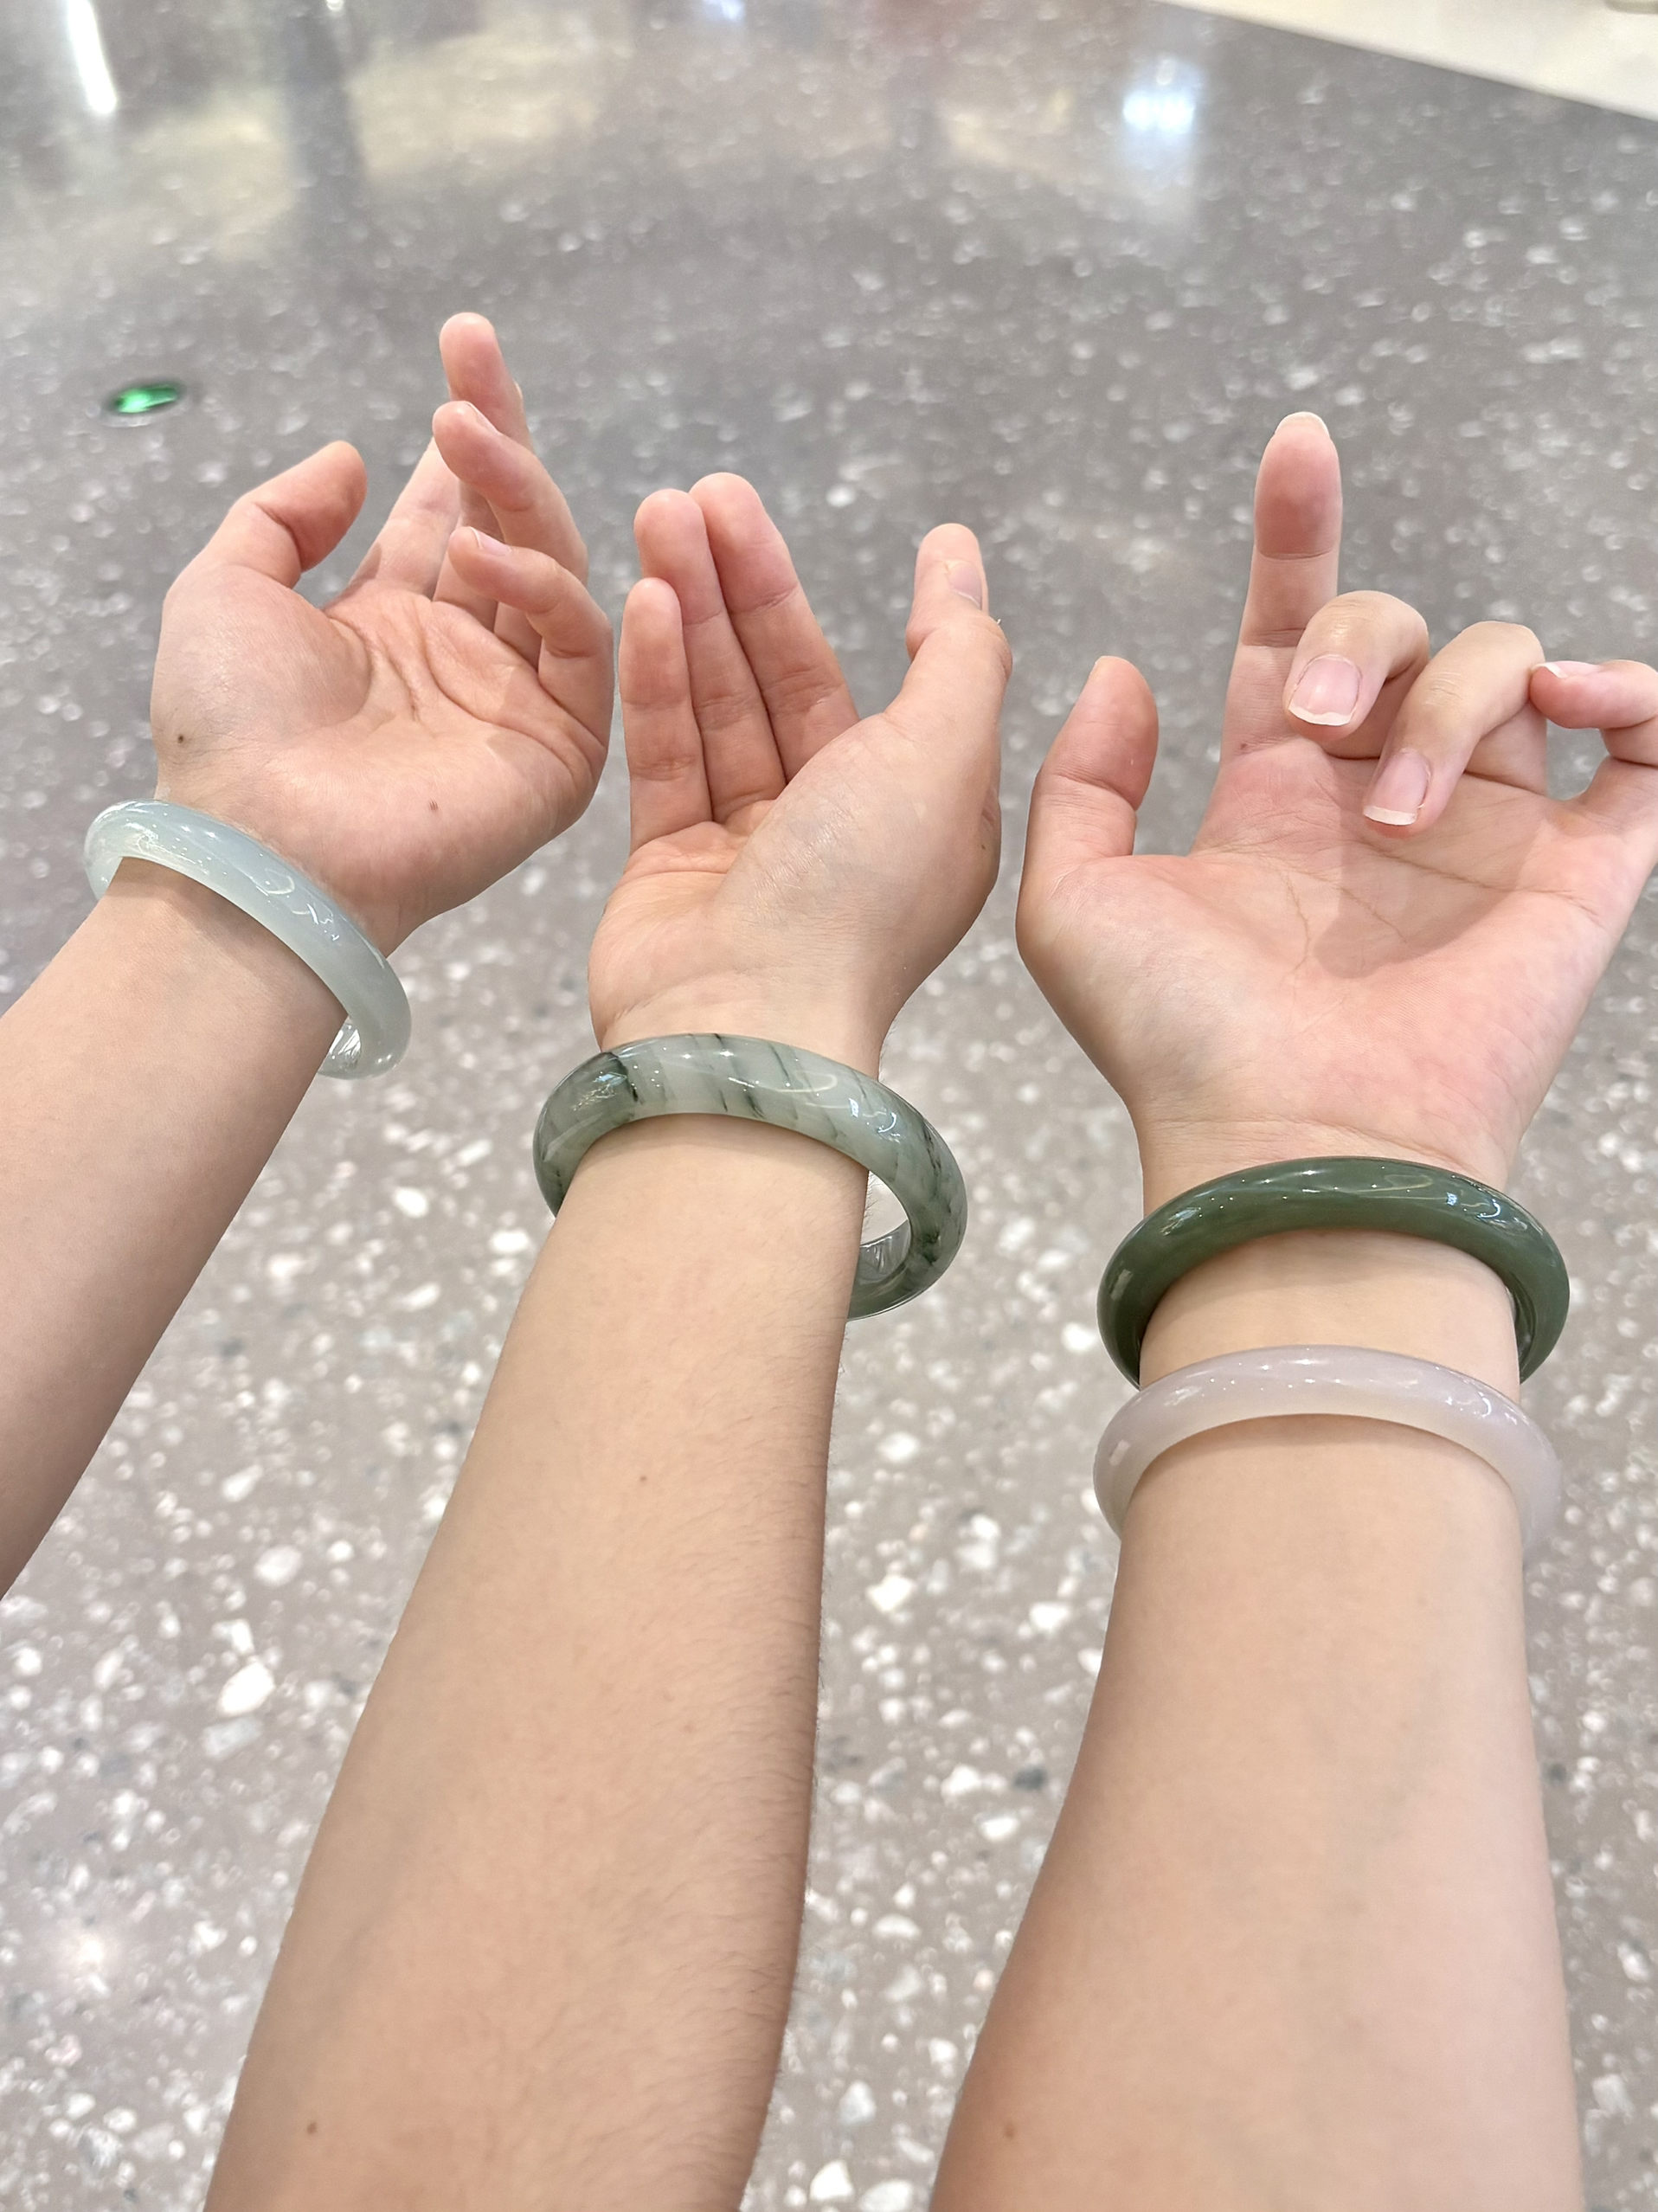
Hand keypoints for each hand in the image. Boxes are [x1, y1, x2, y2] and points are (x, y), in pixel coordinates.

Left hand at [149, 314, 611, 951]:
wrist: (264, 845)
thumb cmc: (231, 732)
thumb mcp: (224, 590)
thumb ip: (283, 515)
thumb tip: (351, 457)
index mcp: (392, 625)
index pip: (451, 513)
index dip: (463, 437)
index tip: (461, 348)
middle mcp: (463, 657)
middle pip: (510, 525)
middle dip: (498, 435)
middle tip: (474, 354)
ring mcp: (516, 701)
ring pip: (555, 570)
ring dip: (519, 493)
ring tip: (467, 432)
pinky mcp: (559, 750)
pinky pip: (584, 651)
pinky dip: (550, 590)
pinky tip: (489, 554)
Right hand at [587, 475, 1009, 1073]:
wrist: (741, 1025)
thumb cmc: (856, 898)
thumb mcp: (943, 757)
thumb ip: (957, 654)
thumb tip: (962, 565)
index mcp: (928, 814)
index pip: (911, 686)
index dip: (907, 604)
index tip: (910, 530)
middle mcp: (843, 830)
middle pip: (797, 683)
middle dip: (755, 587)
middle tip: (708, 493)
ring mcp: (753, 851)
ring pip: (724, 707)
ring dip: (697, 611)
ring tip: (660, 516)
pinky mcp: (672, 865)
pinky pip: (667, 752)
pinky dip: (659, 678)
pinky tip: (645, 601)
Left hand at [1017, 413, 1657, 1205]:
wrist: (1293, 1144)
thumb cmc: (1178, 1042)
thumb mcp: (1074, 901)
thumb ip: (1083, 778)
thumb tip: (1125, 668)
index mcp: (1271, 797)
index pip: (1292, 631)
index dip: (1296, 537)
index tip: (1296, 444)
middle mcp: (1377, 799)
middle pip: (1399, 631)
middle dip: (1356, 637)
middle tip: (1314, 727)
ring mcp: (1484, 835)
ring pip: (1508, 664)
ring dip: (1453, 703)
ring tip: (1397, 815)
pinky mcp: (1577, 877)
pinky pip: (1643, 750)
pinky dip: (1632, 699)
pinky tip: (1582, 706)